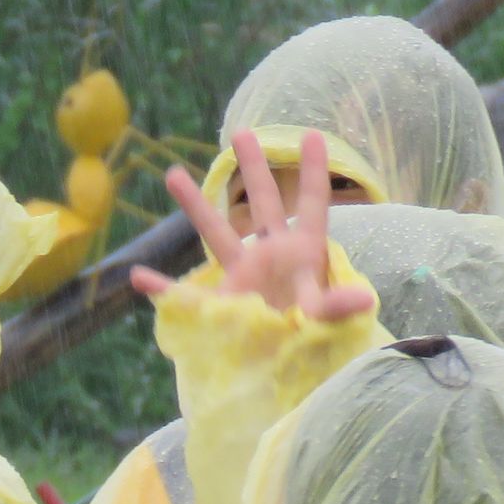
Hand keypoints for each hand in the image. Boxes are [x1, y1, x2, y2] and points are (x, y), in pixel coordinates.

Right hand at [132, 128, 374, 325]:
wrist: (287, 371)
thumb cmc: (310, 340)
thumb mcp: (322, 320)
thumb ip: (337, 306)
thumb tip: (366, 298)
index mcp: (304, 252)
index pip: (311, 204)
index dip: (313, 170)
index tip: (311, 135)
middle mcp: (272, 254)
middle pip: (262, 202)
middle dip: (253, 167)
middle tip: (241, 132)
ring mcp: (245, 274)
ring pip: (216, 231)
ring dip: (195, 204)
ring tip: (172, 173)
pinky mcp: (222, 301)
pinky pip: (185, 294)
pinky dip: (161, 288)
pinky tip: (138, 276)